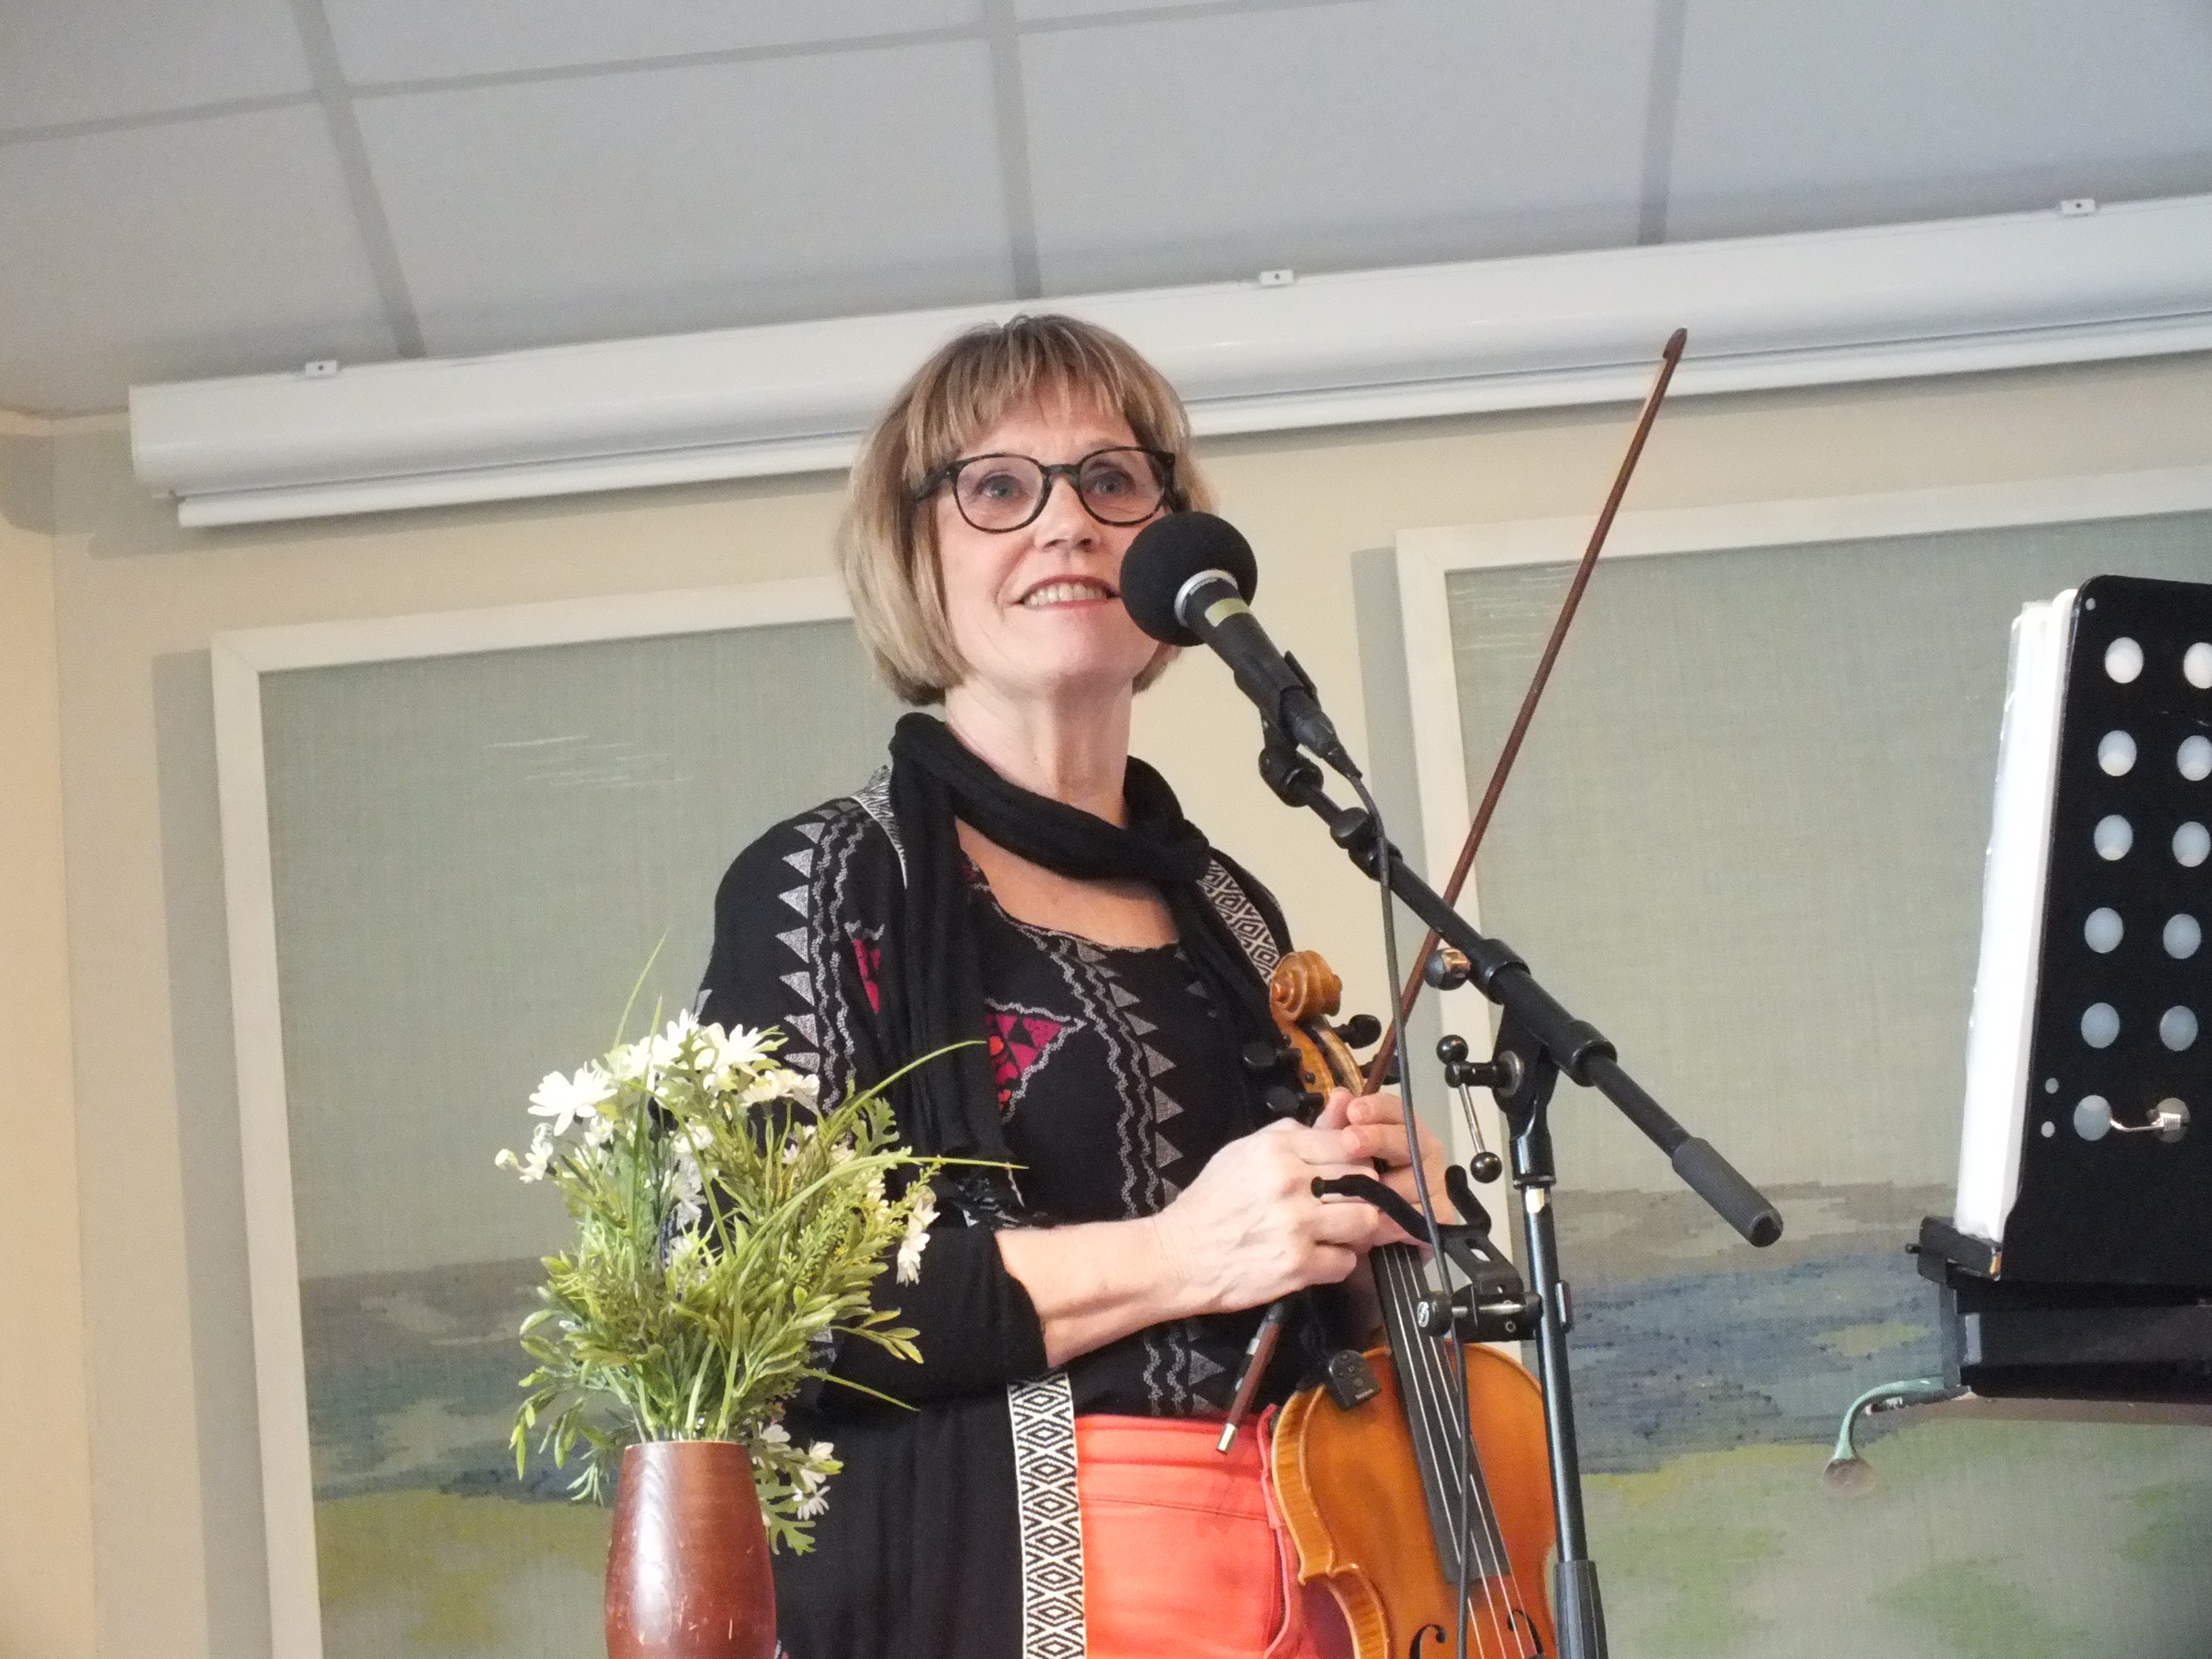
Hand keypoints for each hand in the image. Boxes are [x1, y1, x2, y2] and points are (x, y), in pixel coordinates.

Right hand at [1150, 1116, 1398, 1314]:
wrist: (1178, 1255)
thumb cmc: (1212, 1203)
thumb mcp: (1245, 1151)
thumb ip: (1295, 1132)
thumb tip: (1341, 1105)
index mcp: (1277, 1148)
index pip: (1349, 1143)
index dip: (1355, 1160)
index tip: (1348, 1174)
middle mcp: (1290, 1181)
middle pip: (1365, 1181)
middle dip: (1361, 1195)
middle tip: (1345, 1206)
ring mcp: (1296, 1224)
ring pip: (1365, 1221)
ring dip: (1355, 1231)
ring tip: (1336, 1233)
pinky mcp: (1297, 1265)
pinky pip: (1346, 1262)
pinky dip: (1336, 1263)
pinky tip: (1317, 1257)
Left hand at [1314, 1087, 1457, 1240]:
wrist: (1362, 1229)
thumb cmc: (1352, 1183)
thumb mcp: (1334, 1153)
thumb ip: (1334, 1125)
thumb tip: (1340, 1096)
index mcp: (1402, 1130)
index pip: (1396, 1111)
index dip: (1376, 1109)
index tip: (1353, 1111)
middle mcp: (1424, 1152)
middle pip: (1408, 1140)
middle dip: (1377, 1138)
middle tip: (1350, 1141)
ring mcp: (1435, 1183)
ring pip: (1413, 1182)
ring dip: (1381, 1189)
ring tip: (1352, 1192)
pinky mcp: (1439, 1216)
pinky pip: (1419, 1217)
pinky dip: (1394, 1222)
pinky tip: (1372, 1224)